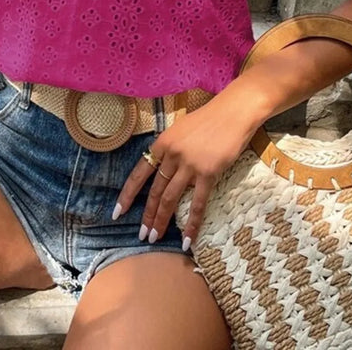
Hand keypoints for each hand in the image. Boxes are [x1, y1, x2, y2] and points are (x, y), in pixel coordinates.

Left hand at [110, 102, 260, 249]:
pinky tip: (187, 239)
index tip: (118, 212)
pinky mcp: (208, 173)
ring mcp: (189, 165)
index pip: (139, 173)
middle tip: (141, 235)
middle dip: (147, 215)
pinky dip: (192, 224)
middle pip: (155, 190)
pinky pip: (198, 203)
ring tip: (154, 238)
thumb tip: (164, 168)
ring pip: (170, 199)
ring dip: (161, 221)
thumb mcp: (181, 129)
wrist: (233, 112)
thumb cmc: (209, 118)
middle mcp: (172, 155)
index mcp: (162, 143)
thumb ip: (171, 148)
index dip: (128, 194)